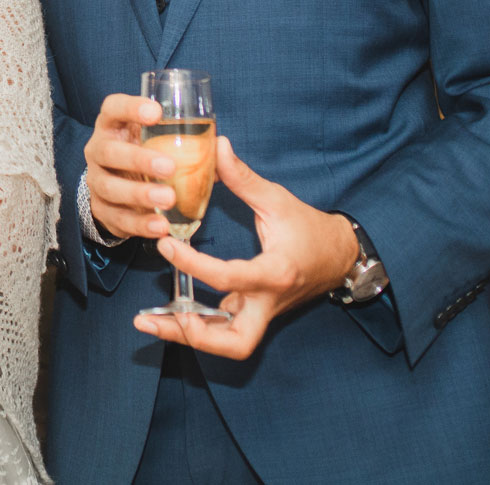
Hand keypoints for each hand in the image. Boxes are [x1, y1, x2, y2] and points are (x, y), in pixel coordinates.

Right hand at [83, 94, 179, 241]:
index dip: (130, 108)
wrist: (121, 193)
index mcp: (115, 126)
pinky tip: (161, 225)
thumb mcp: (163, 143)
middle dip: (138, 158)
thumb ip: (193, 145)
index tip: (156, 113)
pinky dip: (141, 223)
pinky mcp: (102, 211)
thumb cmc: (148, 157)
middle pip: (108, 150)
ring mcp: (97, 182)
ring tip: (169, 199)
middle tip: (169, 167)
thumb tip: (222, 145)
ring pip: (110, 187)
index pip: (113, 108)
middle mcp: (99, 150)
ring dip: (140, 193)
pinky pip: (119, 218)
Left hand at [134, 137, 358, 359]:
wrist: (340, 256)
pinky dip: (198, 326)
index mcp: (275, 272)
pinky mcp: (256, 314)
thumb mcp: (277, 199)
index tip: (165, 244)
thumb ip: (243, 177)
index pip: (227, 278)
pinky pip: (226, 329)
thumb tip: (217, 144)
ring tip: (148, 322)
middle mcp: (269, 302)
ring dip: (188, 337)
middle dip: (192, 335)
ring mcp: (263, 313)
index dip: (191, 263)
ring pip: (229, 345)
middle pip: (235, 342)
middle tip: (152, 317)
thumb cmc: (310, 228)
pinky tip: (170, 314)